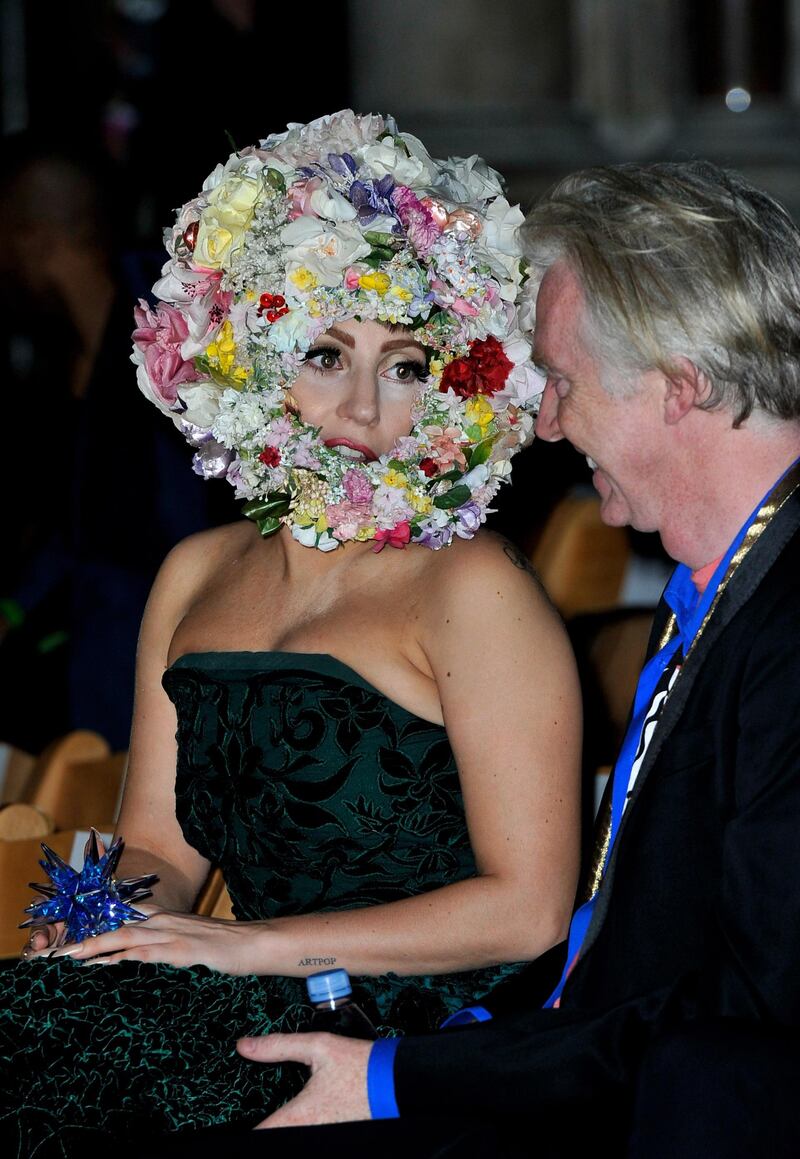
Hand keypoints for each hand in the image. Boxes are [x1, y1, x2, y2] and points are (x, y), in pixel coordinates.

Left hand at [28, 906, 262, 973]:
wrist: (255, 943)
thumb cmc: (223, 947)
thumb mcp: (189, 941)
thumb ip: (163, 947)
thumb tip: (138, 961)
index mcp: (164, 920)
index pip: (121, 921)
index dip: (94, 931)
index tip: (68, 944)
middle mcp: (164, 922)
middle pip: (115, 927)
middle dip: (84, 940)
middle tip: (56, 955)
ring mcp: (173, 934)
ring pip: (125, 937)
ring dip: (95, 947)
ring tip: (70, 959)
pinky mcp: (184, 950)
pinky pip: (149, 953)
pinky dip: (126, 957)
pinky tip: (110, 965)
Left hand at [237, 1032, 372, 1127]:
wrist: (393, 1081)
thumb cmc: (359, 1065)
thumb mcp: (318, 1046)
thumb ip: (279, 1046)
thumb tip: (246, 1045)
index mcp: (297, 1116)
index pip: (258, 1135)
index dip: (244, 1130)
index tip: (231, 1122)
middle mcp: (306, 1132)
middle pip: (272, 1136)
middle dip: (263, 1126)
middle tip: (256, 1115)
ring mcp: (319, 1136)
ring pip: (289, 1135)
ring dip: (282, 1125)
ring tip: (274, 1114)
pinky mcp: (331, 1134)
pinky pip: (306, 1133)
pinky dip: (297, 1124)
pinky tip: (300, 1113)